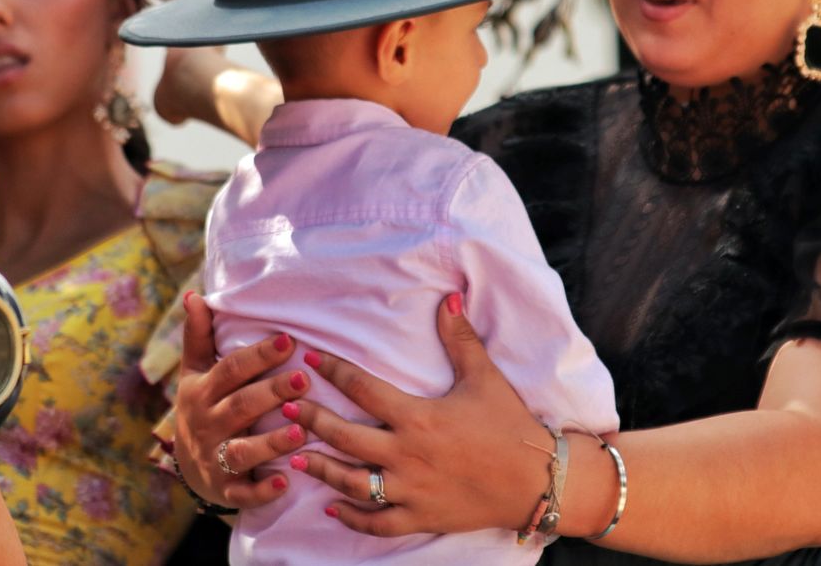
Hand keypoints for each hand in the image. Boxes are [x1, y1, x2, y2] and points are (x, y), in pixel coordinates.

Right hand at [170, 291, 312, 509]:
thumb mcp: (195, 372)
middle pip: (241, 406)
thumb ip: (198, 335)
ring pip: (243, 451)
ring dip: (271, 442)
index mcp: (202, 392)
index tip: (289, 340)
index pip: (231, 370)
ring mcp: (215, 458)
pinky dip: (262, 491)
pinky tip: (285, 483)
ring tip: (301, 430)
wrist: (188, 466)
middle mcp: (207, 424)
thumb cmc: (203, 406)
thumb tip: (194, 295)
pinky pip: (243, 493)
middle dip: (271, 393)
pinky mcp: (226, 489)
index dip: (258, 356)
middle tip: (304, 379)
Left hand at [289, 296, 549, 537]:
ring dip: (319, 470)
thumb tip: (448, 299)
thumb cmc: (510, 425)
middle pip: (344, 437)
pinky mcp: (420, 517)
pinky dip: (352, 517)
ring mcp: (410, 490)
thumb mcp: (484, 377)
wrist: (536, 480)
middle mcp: (406, 454)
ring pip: (351, 483)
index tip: (309, 360)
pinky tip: (332, 509)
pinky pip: (376, 522)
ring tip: (293, 458)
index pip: (363, 390)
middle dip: (311, 422)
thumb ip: (460, 339)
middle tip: (284, 409)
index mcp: (418, 417)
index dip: (333, 372)